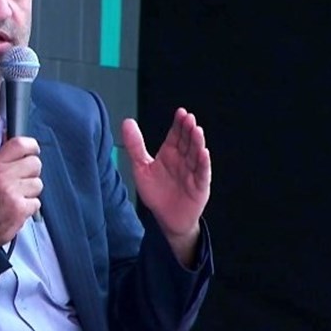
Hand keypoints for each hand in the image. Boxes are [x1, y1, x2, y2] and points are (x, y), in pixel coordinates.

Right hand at [0, 137, 42, 245]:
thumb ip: (0, 159)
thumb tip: (17, 145)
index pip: (20, 144)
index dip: (31, 146)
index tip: (33, 151)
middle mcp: (3, 176)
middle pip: (35, 163)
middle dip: (31, 172)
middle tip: (21, 181)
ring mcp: (13, 192)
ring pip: (38, 184)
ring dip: (30, 192)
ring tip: (15, 198)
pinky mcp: (20, 209)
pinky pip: (36, 202)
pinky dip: (29, 208)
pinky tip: (16, 209)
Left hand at [122, 108, 210, 256]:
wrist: (165, 218)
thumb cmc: (155, 192)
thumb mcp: (141, 168)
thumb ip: (135, 146)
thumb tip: (127, 121)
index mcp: (169, 154)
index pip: (176, 135)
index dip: (178, 124)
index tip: (180, 113)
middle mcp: (182, 160)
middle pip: (187, 142)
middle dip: (188, 130)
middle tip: (189, 118)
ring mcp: (192, 172)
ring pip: (196, 154)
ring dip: (197, 143)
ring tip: (197, 131)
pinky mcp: (199, 186)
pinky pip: (202, 173)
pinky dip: (203, 163)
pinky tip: (203, 153)